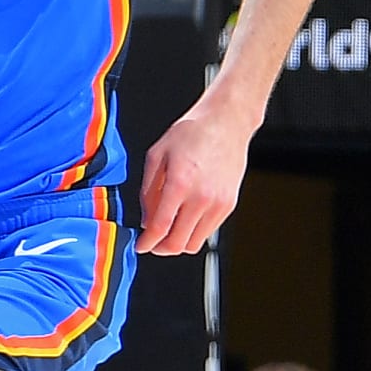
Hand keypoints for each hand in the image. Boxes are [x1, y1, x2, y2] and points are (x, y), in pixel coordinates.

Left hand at [137, 98, 251, 254]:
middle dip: (160, 248)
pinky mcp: (229, 205)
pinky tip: (185, 217)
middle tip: (152, 241)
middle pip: (177, 244)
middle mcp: (202, 197)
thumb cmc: (192, 132)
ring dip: (177, 242)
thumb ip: (148, 191)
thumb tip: (146, 220)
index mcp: (180, 183)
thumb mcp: (157, 155)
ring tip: (168, 229)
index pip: (160, 228)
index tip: (140, 246)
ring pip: (194, 243)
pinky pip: (208, 232)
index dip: (146, 243)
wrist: (226, 122)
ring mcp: (218, 203)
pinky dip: (193, 231)